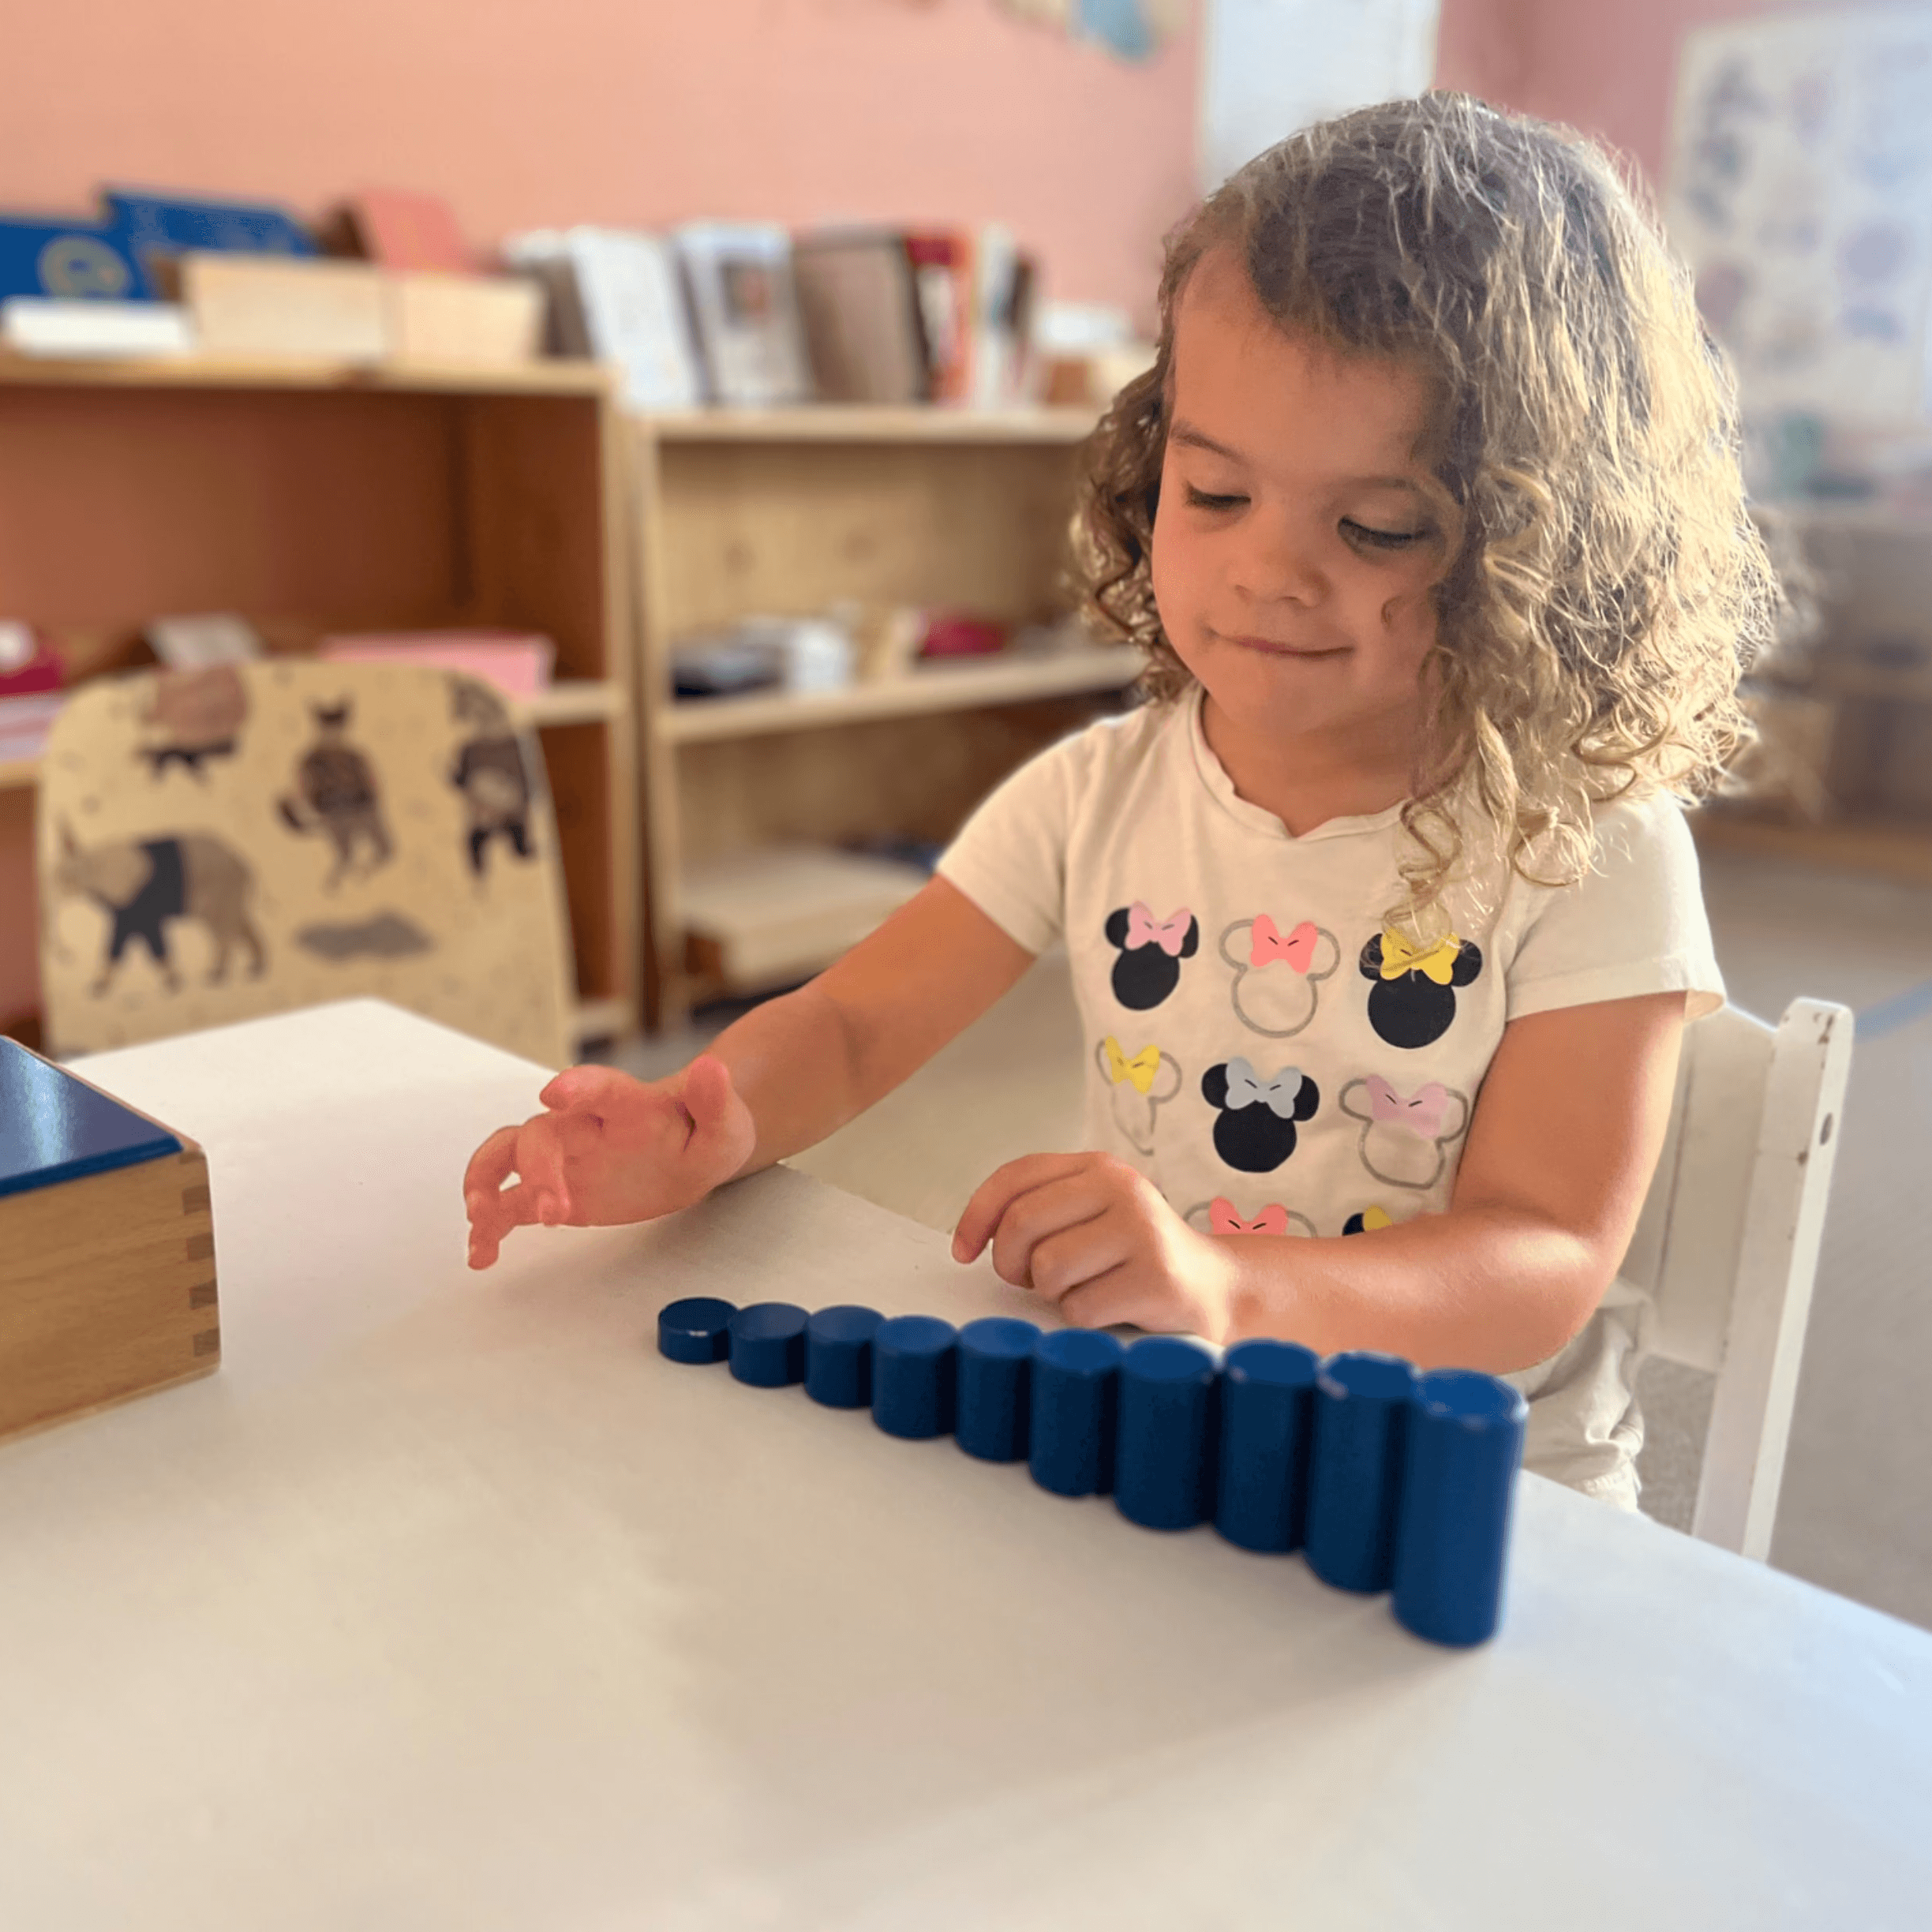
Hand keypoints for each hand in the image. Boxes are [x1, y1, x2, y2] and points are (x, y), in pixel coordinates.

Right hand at [463, 1054, 754, 1268]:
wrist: (693, 1155)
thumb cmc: (704, 1132)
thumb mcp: (725, 1124)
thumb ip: (714, 1101)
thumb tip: (712, 1068)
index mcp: (624, 1103)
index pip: (597, 1087)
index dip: (575, 1087)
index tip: (554, 1094)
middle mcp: (582, 1125)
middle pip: (542, 1133)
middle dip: (539, 1169)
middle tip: (556, 1211)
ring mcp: (563, 1157)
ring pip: (506, 1157)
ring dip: (486, 1182)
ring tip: (482, 1217)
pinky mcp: (554, 1190)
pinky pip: (510, 1203)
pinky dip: (490, 1227)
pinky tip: (481, 1254)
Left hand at [951, 1152, 1243, 1340]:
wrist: (1216, 1288)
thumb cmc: (1136, 1256)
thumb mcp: (1092, 1215)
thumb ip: (1041, 1211)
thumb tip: (971, 1238)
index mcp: (1099, 1168)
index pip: (1016, 1177)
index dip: (977, 1215)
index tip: (963, 1250)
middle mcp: (1122, 1189)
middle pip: (1021, 1224)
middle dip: (1010, 1264)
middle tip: (1030, 1281)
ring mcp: (1142, 1232)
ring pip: (1047, 1269)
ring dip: (1053, 1294)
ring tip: (1084, 1289)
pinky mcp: (1156, 1279)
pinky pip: (1079, 1308)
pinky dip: (1082, 1319)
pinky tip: (1110, 1308)